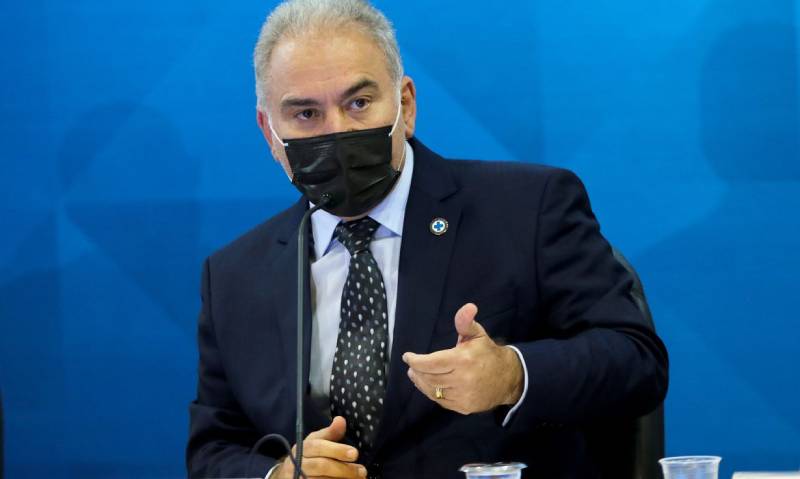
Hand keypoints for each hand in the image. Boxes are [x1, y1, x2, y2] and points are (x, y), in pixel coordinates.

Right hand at [274, 416, 365, 478]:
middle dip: (344, 469)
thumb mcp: (317, 441)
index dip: (337, 450)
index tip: (355, 453)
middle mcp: (298, 463)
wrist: (289, 474)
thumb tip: (341, 420)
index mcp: (303, 447)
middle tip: (362, 471)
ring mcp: (299, 477)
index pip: (319, 447)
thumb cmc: (309, 455)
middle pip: (321, 466)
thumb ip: (330, 433)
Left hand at [402, 303, 523, 414]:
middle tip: (412, 366)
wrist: (508, 378)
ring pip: (434, 391)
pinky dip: (432, 393)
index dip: (416, 361)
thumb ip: (466, 322)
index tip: (407, 357)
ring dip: (421, 383)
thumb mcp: (477, 334)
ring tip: (416, 375)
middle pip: (430, 377)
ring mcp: (463, 396)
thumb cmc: (487, 353)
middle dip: (417, 371)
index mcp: (463, 360)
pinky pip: (442, 401)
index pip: (431, 363)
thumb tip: (468, 307)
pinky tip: (429, 385)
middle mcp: (462, 380)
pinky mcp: (464, 407)